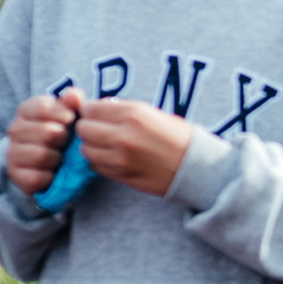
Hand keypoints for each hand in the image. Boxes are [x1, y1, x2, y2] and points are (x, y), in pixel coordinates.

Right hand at [6, 89, 80, 196]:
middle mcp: (14, 130)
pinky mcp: (15, 175)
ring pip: (42, 156)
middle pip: (48, 133)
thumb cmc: (62, 134)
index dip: (64, 115)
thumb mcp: (69, 115)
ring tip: (59, 157)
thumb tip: (74, 96)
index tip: (70, 122)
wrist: (51, 165)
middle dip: (64, 139)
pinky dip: (50, 176)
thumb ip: (72, 102)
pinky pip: (37, 177)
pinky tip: (52, 172)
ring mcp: (12, 153)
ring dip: (57, 159)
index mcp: (26, 110)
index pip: (44, 107)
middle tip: (66, 143)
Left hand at [74, 99, 197, 196]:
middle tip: (101, 129)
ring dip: (93, 146)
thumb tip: (94, 109)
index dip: (92, 110)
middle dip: (89, 128)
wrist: (198, 167)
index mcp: (133, 114)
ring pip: (86, 149)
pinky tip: (114, 157)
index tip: (98, 114)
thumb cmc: (179, 137)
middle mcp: (123, 135)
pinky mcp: (121, 175)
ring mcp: (120, 158)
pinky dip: (100, 161)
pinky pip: (96, 166)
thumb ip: (122, 110)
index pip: (91, 108)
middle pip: (83, 129)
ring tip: (108, 145)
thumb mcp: (152, 113)